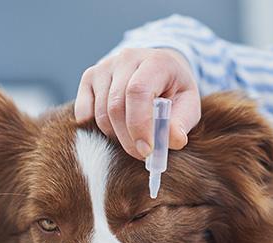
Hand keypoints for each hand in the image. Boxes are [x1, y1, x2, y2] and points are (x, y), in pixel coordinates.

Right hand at [75, 47, 201, 159]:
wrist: (158, 70)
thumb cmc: (174, 92)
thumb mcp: (188, 106)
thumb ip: (182, 123)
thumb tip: (174, 140)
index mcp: (155, 61)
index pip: (138, 91)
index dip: (139, 124)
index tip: (146, 150)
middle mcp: (126, 58)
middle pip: (116, 106)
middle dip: (128, 138)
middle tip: (141, 154)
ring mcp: (105, 66)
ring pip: (101, 113)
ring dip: (115, 136)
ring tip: (133, 141)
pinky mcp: (90, 77)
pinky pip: (84, 112)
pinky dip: (97, 128)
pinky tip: (116, 129)